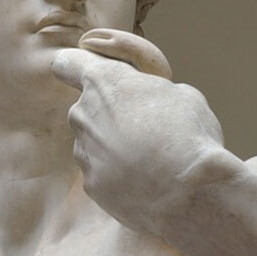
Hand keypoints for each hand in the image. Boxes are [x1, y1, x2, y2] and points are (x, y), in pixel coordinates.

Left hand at [51, 28, 228, 234]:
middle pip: (88, 108)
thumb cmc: (188, 133)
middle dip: (109, 114)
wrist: (188, 192)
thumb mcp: (182, 94)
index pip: (68, 63)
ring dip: (114, 147)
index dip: (75, 67)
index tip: (84, 75)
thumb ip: (153, 91)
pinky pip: (102, 173)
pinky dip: (119, 176)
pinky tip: (146, 182)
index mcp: (104, 81)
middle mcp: (83, 113)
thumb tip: (153, 102)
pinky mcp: (91, 184)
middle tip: (145, 128)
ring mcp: (84, 152)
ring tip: (151, 160)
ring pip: (94, 143)